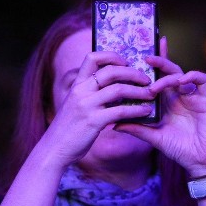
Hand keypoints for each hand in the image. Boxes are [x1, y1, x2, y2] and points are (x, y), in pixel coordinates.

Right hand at [42, 49, 154, 167]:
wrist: (54, 149)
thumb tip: (111, 89)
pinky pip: (120, 111)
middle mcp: (81, 91)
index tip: (125, 62)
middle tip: (146, 79)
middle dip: (133, 73)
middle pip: (111, 71)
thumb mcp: (74, 106)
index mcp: (76, 85)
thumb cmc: (68, 129)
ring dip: (139, 91)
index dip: (111, 56)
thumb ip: (88, 95)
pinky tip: (146, 111)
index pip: (92, 57)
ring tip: (151, 94)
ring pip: (119, 89)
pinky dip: (136, 110)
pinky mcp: (93, 121)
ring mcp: (86, 105)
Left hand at [115, 37, 205, 176]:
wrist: (199, 162)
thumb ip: (136, 129)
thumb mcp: (153, 137)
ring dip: (168, 74)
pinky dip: (192, 76)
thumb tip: (113, 124)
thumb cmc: (179, 150)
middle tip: (145, 59)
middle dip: (158, 62)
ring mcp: (192, 96)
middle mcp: (179, 96)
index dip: (150, 67)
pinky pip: (202, 80)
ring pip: (181, 73)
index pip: (157, 78)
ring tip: (156, 86)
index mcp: (166, 101)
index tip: (135, 59)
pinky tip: (181, 81)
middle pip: (168, 71)